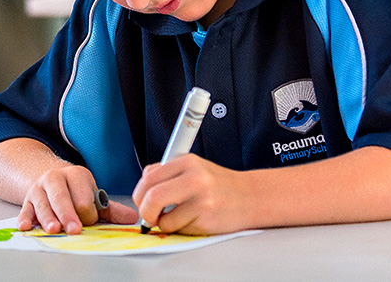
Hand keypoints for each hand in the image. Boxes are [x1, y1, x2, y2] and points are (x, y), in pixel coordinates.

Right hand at [18, 165, 138, 233]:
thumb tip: (132, 217)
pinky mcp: (27, 199)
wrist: (50, 178)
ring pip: (43, 204)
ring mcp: (39, 188)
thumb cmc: (75, 191)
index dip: (87, 213)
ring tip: (54, 229)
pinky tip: (26, 226)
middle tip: (75, 229)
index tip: (89, 221)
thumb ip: (110, 209)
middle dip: (69, 215)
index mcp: (76, 175)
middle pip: (62, 198)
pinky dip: (25, 218)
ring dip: (48, 218)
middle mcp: (55, 178)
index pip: (83, 197)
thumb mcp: (92, 196)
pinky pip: (25, 209)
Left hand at [132, 153, 249, 234]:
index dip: (140, 192)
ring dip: (164, 223)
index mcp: (187, 162)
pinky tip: (191, 221)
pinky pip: (179, 229)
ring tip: (176, 218)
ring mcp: (201, 199)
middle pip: (152, 196)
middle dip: (145, 211)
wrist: (250, 197)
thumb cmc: (218, 185)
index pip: (149, 176)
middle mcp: (194, 178)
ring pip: (163, 218)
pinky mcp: (206, 219)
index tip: (142, 200)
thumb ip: (168, 174)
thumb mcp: (193, 168)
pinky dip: (179, 229)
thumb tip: (143, 189)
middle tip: (149, 216)